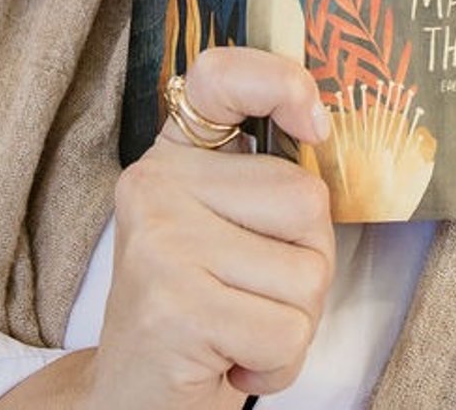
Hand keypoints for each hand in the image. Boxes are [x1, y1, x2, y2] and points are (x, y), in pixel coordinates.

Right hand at [89, 47, 336, 408]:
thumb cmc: (201, 318)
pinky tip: (229, 363)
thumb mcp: (225, 235)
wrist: (132, 403)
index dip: (279, 81)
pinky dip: (277, 366)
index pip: (220, 78)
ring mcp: (161, 243)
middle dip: (308, 266)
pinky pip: (287, 331)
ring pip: (308, 273)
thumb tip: (324, 135)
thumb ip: (264, 188)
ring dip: (294, 324)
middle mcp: (155, 186)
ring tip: (238, 332)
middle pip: (306, 198)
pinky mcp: (175, 306)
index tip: (313, 124)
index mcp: (172, 159)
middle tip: (252, 299)